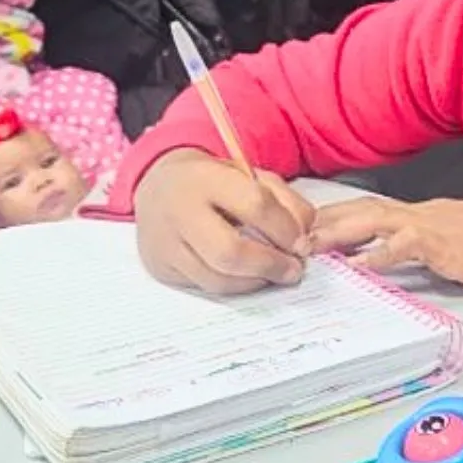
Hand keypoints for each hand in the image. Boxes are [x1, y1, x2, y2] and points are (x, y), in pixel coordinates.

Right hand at [133, 149, 315, 294]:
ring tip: (273, 274)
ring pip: (217, 279)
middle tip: (293, 270)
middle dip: (270, 266)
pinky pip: (204, 287)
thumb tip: (306, 236)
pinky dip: (234, 286)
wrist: (156, 187)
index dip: (285, 230)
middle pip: (230, 252)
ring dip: (255, 282)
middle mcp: (179, 211)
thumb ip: (285, 200)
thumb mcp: (249, 175)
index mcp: (206, 178)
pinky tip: (248, 277)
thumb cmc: (211, 182)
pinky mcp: (160, 268)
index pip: (254, 206)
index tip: (302, 244)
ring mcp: (165, 244)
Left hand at [310, 198, 462, 293]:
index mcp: (428, 214)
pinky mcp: (446, 242)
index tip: (310, 226)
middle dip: (325, 220)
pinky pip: (403, 246)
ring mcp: (434, 224)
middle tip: (289, 232)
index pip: (374, 210)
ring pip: (372, 220)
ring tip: (308, 247)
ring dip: (337, 233)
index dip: (340, 217)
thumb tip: (412, 261)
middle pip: (362, 209)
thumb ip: (434, 250)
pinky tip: (357, 267)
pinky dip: (377, 255)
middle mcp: (424, 212)